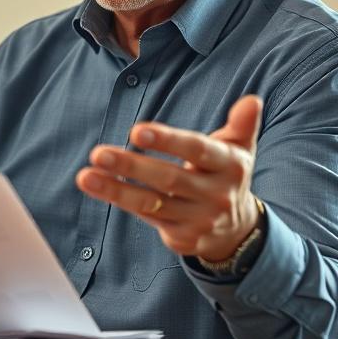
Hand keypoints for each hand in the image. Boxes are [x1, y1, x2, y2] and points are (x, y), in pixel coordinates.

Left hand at [76, 95, 262, 260]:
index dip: (167, 141)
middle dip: (131, 165)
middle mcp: (215, 195)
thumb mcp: (240, 149)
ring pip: (151, 203)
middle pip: (168, 179)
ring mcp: (198, 219)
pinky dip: (122, 201)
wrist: (237, 230)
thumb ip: (243, 125)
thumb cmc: (226, 175)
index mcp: (229, 166)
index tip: (137, 131)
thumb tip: (252, 100)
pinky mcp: (182, 238)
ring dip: (115, 189)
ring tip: (85, 176)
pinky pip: (148, 217)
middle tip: (98, 153)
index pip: (196, 150)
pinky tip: (99, 187)